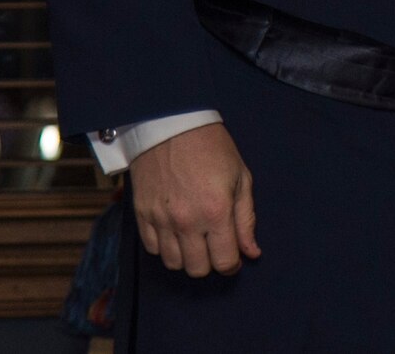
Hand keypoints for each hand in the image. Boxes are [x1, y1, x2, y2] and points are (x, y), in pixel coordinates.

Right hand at [127, 122, 259, 276]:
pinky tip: (176, 233)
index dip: (232, 264)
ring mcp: (161, 220)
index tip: (234, 256)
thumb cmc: (213, 149)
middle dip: (211, 263)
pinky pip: (152, 249)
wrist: (172, 126)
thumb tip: (252, 252)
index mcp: (216, 211)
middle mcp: (187, 221)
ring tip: (196, 240)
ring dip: (187, 258)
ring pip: (173, 264)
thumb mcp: (241, 178)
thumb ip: (246, 219)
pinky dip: (165, 247)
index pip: (224, 261)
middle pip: (197, 269)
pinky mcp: (142, 215)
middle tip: (216, 246)